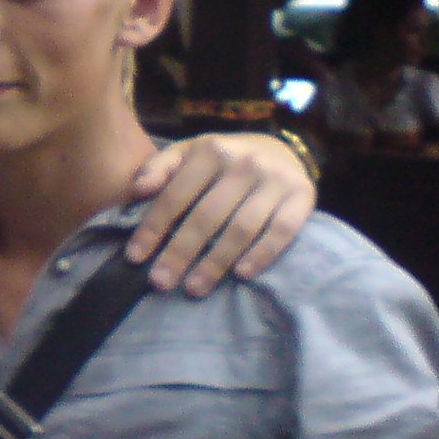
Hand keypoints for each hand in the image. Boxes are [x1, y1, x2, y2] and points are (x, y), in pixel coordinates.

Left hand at [123, 133, 316, 294]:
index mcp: (211, 150)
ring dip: (216, 262)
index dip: (153, 228)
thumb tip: (136, 190)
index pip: (175, 196)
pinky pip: (282, 231)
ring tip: (193, 288)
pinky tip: (241, 274)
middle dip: (180, 252)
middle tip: (160, 282)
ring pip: (241, 228)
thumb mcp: (188, 152)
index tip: (135, 258)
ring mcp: (276, 180)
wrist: (281, 150)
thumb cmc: (222, 161)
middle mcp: (245, 163)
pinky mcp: (303, 196)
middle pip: (206, 217)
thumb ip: (159, 166)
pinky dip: (262, 254)